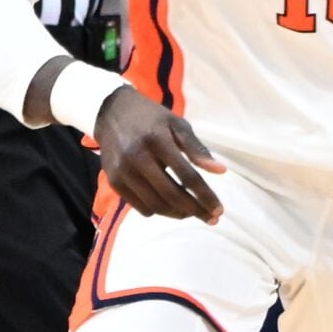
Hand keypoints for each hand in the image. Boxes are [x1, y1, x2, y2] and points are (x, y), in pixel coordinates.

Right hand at [95, 89, 226, 222]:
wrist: (111, 113)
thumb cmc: (152, 119)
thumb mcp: (177, 125)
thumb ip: (197, 149)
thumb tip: (221, 171)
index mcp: (157, 141)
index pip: (187, 176)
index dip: (205, 196)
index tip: (219, 209)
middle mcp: (137, 158)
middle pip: (171, 194)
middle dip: (195, 210)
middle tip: (211, 218)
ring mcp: (122, 172)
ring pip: (155, 205)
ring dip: (178, 213)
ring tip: (194, 213)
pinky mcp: (114, 182)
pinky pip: (140, 206)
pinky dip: (159, 210)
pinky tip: (171, 206)